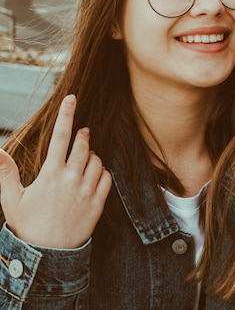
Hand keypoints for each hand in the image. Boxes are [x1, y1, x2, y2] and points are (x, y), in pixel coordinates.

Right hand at [0, 94, 111, 248]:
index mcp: (50, 175)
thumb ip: (6, 173)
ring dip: (91, 155)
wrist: (47, 255)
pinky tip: (92, 176)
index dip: (66, 114)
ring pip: (96, 159)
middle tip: (81, 133)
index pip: (60, 137)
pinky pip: (107, 177)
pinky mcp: (99, 202)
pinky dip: (102, 172)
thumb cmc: (28, 225)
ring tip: (82, 160)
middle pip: (82, 144)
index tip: (72, 98)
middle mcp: (71, 179)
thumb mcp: (12, 200)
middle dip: (82, 135)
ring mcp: (87, 190)